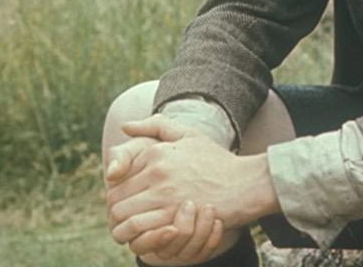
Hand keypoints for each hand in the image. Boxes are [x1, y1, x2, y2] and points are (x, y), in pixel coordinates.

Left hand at [104, 116, 219, 256]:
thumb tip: (125, 127)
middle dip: (116, 211)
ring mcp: (165, 193)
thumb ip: (156, 126)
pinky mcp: (174, 215)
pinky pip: (138, 229)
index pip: (116, 177)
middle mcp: (157, 170)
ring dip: (122, 226)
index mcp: (156, 151)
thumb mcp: (190, 135)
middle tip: (128, 219)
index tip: (127, 200)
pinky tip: (146, 237)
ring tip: (133, 231)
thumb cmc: (219, 161)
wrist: (247, 184)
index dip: (116, 192)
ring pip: (121, 216)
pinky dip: (136, 236)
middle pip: (115, 198)